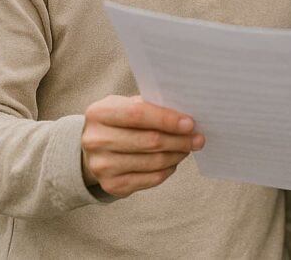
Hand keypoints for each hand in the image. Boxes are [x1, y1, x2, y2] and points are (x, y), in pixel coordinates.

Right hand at [81, 95, 203, 197]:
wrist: (92, 149)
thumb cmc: (118, 121)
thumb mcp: (126, 105)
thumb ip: (151, 106)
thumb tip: (185, 117)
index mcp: (99, 113)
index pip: (138, 115)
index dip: (167, 120)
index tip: (190, 123)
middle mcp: (96, 140)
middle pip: (149, 141)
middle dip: (179, 140)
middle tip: (197, 138)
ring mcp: (102, 166)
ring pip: (153, 162)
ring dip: (177, 155)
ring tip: (187, 148)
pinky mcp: (112, 185)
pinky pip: (151, 179)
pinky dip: (168, 169)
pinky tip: (174, 161)